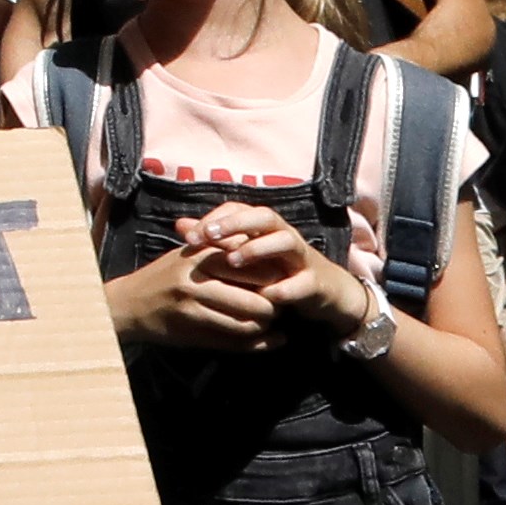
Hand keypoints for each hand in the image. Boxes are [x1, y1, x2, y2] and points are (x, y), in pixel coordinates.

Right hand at [108, 241, 272, 350]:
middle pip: (257, 297)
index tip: (279, 284)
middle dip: (275, 306)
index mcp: (201, 254)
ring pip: (248, 322)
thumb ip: (223, 251)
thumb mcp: (190, 254)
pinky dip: (259, 344)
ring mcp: (194, 306)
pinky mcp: (190, 330)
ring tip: (270, 324)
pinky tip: (271, 341)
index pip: (253, 266)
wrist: (128, 303)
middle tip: (279, 308)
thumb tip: (265, 258)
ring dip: (265, 326)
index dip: (274, 278)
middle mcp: (198, 279)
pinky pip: (234, 341)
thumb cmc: (165, 276)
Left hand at [178, 197, 376, 337]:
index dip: (214, 218)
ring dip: (259, 249)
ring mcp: (302, 258)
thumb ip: (215, 240)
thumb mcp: (245, 254)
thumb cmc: (277, 271)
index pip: (238, 209)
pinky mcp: (316, 282)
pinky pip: (304, 282)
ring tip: (234, 261)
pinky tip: (268, 296)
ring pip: (286, 242)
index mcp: (265, 228)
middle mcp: (284, 236)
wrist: (325, 293)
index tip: (188, 236)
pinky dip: (286, 288)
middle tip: (208, 236)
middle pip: (263, 216)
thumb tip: (179, 225)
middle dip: (235, 223)